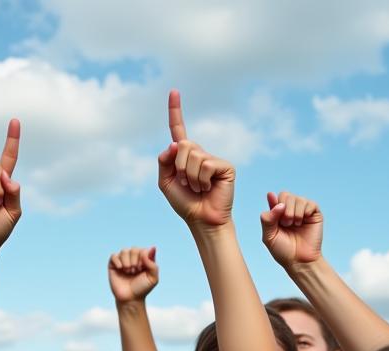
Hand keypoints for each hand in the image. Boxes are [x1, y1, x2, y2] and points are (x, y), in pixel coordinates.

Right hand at [108, 246, 158, 303]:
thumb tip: (152, 248)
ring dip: (127, 262)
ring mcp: (122, 261)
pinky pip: (113, 256)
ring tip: (128, 271)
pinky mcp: (113, 265)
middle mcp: (133, 258)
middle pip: (133, 249)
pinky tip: (120, 269)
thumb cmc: (142, 289)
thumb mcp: (153, 278)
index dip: (142, 259)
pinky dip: (117, 261)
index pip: (143, 250)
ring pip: (124, 251)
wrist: (130, 299)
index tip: (141, 270)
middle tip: (134, 272)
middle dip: (135, 261)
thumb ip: (153, 264)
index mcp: (143, 259)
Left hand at [157, 90, 234, 228]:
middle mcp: (199, 153)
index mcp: (184, 156)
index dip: (175, 111)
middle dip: (179, 167)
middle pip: (182, 144)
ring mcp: (213, 158)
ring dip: (189, 177)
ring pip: (193, 155)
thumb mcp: (165, 183)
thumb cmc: (185, 204)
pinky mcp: (224, 166)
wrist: (201, 220)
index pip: (178, 130)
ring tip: (198, 188)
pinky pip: (205, 165)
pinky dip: (201, 180)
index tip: (173, 91)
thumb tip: (174, 143)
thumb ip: (163, 161)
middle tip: (186, 184)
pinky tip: (208, 188)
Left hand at [260, 191, 322, 270]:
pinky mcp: (314, 214)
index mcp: (278, 215)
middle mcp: (290, 210)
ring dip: (295, 212)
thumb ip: (267, 220)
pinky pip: (310, 203)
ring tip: (295, 225)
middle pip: (286, 195)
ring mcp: (303, 211)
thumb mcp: (269, 237)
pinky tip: (303, 221)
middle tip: (286, 224)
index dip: (275, 201)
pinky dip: (305, 211)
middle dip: (285, 209)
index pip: (276, 198)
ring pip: (298, 198)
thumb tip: (276, 202)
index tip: (277, 208)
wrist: (299, 260)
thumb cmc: (283, 251)